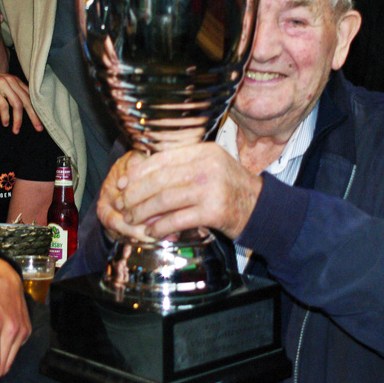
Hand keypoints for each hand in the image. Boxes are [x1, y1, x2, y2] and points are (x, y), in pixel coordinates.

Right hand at [0, 70, 41, 132]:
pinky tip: (5, 123)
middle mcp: (11, 80)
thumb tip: (21, 110)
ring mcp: (2, 83)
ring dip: (18, 119)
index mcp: (15, 81)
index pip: (30, 96)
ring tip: (16, 130)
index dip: (37, 109)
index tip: (41, 121)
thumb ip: (10, 96)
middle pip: (27, 100)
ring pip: (17, 104)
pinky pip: (3, 105)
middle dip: (34, 116)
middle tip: (38, 128)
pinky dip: (6, 116)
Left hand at [98, 145, 261, 240]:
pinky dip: (159, 226)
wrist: (260, 208)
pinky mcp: (214, 211)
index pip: (162, 159)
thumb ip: (180, 167)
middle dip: (135, 194)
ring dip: (143, 211)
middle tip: (123, 204)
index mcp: (203, 151)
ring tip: (133, 219)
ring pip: (164, 199)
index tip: (123, 182)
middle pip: (159, 179)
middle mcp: (206, 166)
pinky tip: (151, 231)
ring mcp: (211, 189)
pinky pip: (177, 219)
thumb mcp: (209, 167)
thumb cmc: (230, 188)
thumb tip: (139, 174)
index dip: (138, 172)